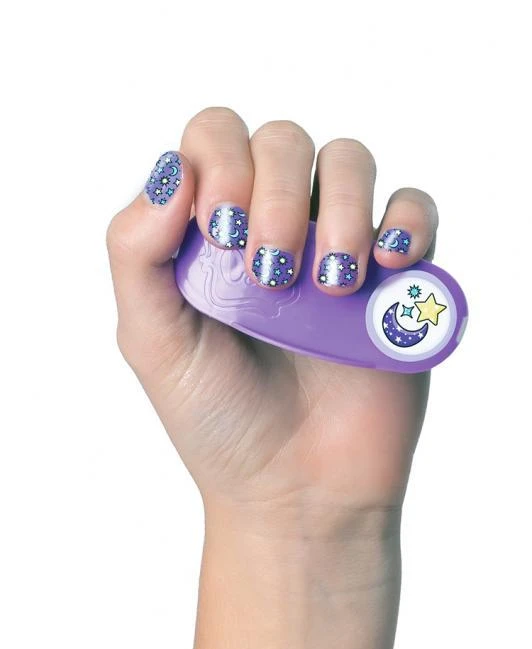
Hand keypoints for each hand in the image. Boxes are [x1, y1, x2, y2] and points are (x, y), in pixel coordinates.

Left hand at [107, 107, 435, 520]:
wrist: (296, 492)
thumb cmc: (220, 421)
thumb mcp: (153, 341)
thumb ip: (136, 253)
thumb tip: (171, 171)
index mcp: (213, 235)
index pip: (214, 138)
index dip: (220, 164)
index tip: (222, 238)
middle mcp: (275, 229)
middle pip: (283, 140)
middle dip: (275, 194)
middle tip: (270, 273)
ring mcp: (338, 249)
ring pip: (351, 161)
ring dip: (341, 208)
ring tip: (329, 285)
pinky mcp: (395, 281)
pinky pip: (416, 211)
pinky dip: (408, 221)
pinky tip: (385, 265)